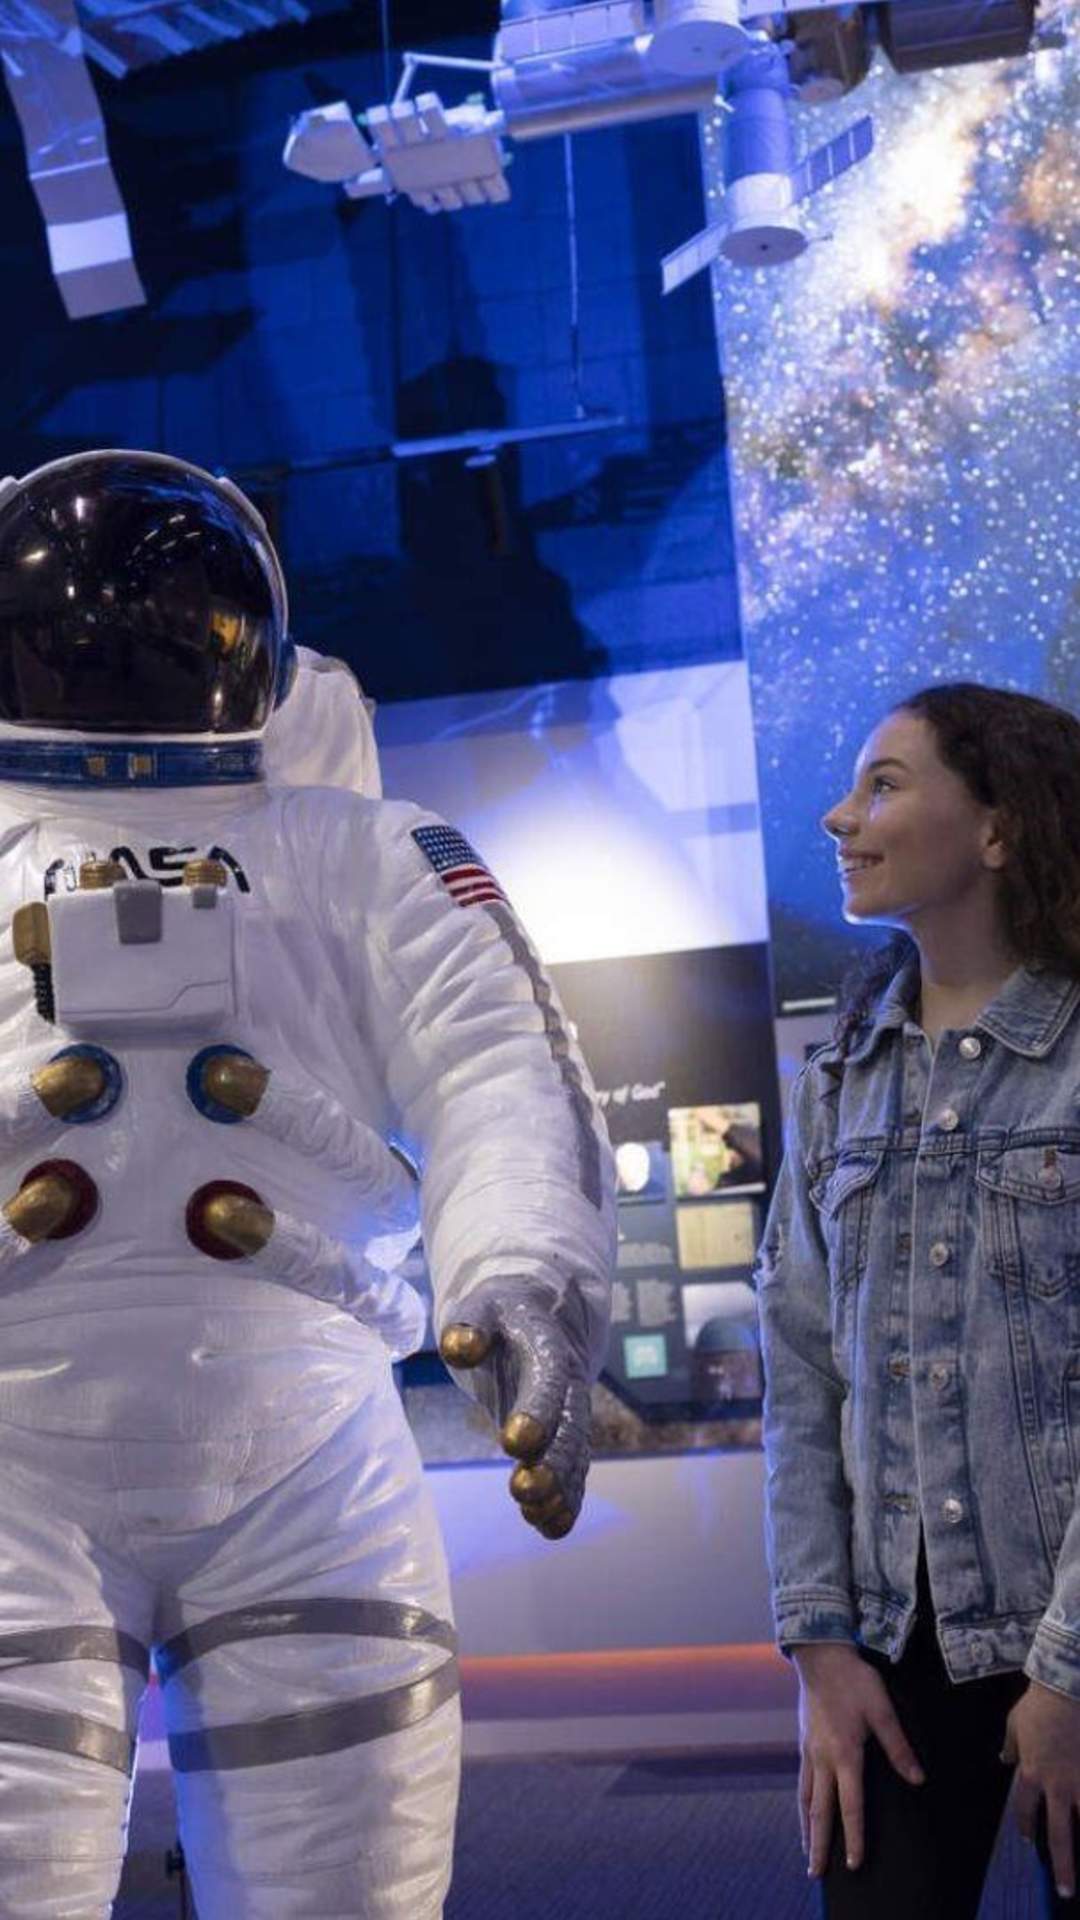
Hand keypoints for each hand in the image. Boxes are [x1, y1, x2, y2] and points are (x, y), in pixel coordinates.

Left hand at [438, 1279, 591, 1538]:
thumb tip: (459, 1348)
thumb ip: (469, 1325)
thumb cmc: (501, 1312)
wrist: (543, 1314)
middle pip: (569, 1427)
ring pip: (574, 1455)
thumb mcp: (482, 1306)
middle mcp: (569, 1387)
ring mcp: (570, 1414)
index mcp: (549, 1350)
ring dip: (560, 1488)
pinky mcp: (564, 1436)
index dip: (536, 1411)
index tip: (515, 1441)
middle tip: (527, 1490)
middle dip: (551, 1462)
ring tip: (536, 1516)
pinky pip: (573, 1470)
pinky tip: (549, 1526)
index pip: (548, 1382)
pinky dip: (566, 1498)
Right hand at [794, 1642, 925, 1876]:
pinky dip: (803, 1803)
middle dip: (819, 1844)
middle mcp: (823, 1759)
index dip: (854, 1837)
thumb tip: (918, 1779)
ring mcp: (809, 1751)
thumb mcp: (883, 1710)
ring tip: (807, 1851)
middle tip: (816, 1874)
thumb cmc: (855, 1681)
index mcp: (844, 1754)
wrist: (820, 1656)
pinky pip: (802, 1781)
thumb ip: (898, 1747)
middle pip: (820, 1811)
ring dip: (807, 1828)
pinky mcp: (804, 1742)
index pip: (850, 1806)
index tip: (854, 1864)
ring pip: (806, 1798)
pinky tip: (805, 1810)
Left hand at [1002, 1680, 1079, 1899]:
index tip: (1026, 1840)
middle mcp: (1057, 1785)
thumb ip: (1010, 1746)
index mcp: (1032, 1774)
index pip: (1025, 1810)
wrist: (1066, 1689)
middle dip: (1062, 1864)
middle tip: (1065, 1889)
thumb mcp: (1014, 1724)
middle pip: (1059, 1834)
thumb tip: (1004, 1758)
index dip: (1025, 1826)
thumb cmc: (1038, 1705)